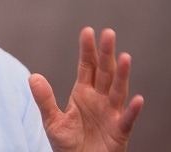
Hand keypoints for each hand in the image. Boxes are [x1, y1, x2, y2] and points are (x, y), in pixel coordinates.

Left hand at [29, 27, 143, 151]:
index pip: (86, 67)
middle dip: (106, 54)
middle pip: (104, 72)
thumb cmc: (68, 144)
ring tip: (125, 57)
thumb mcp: (52, 121)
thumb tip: (33, 76)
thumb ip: (44, 99)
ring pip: (118, 91)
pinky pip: (127, 120)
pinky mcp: (119, 132)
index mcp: (83, 93)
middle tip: (109, 33)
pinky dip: (132, 111)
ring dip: (122, 75)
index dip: (88, 50)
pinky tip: (138, 99)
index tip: (87, 31)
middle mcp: (99, 100)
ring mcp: (111, 114)